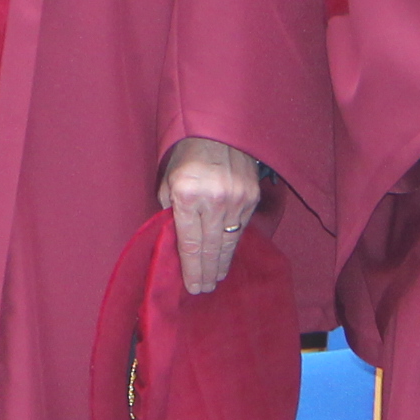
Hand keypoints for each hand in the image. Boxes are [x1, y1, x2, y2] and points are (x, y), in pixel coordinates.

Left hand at [159, 137, 262, 294]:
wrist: (219, 129)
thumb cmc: (187, 155)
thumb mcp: (169, 180)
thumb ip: (171, 210)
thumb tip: (176, 237)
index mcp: (187, 195)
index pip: (189, 243)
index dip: (191, 269)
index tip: (192, 286)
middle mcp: (213, 200)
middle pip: (210, 248)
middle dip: (206, 272)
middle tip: (204, 290)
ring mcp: (236, 199)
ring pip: (228, 242)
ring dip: (222, 262)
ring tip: (217, 278)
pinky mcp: (251, 197)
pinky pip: (241, 228)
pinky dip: (233, 243)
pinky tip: (227, 254)